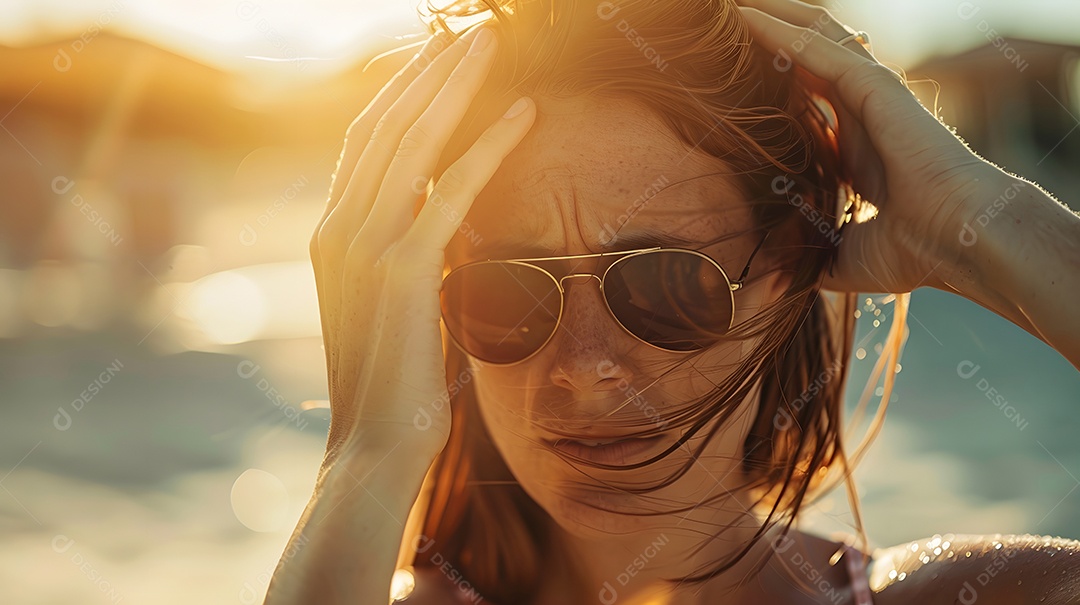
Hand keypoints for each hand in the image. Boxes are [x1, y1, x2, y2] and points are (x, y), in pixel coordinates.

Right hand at [308, 26, 534, 464]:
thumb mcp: (383, 301)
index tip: (439, 58)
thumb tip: (432, 208)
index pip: (364, 140)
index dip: (402, 90)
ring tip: (491, 42)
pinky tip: (526, 115)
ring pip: (413, 143)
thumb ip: (397, 248)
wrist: (373, 443)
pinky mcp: (402, 271)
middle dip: (430, 70)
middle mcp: (337, 229)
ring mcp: (364, 247)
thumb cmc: (389, 379)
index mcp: (329, 233)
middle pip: (385, 124)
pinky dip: (490, 148)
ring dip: (457, 86)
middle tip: (471, 30)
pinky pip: (450, 192)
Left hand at [737, 0, 994, 293]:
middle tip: (719, 31)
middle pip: (804, 62)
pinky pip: (819, 49)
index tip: (725, 86)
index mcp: (851, 149)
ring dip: (771, 21)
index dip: (768, 88)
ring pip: (812, 40)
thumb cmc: (918, 253)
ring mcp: (869, 95)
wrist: (960, 241)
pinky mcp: (875, 86)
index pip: (804, 104)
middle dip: (766, 42)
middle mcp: (859, 114)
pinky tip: (747, 18)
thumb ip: (813, 259)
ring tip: (730, 9)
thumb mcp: (846, 258)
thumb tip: (780, 282)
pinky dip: (781, 32)